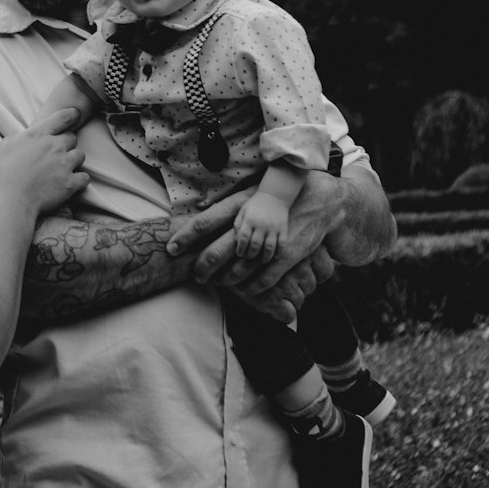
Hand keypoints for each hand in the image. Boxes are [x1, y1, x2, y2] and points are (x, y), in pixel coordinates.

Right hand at [0, 110, 88, 215]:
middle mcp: (55, 146)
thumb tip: (23, 137)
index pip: (62, 117)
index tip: (76, 114)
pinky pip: (85, 178)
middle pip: (72, 138)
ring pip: (81, 155)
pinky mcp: (70, 184)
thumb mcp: (3, 147)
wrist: (9, 200)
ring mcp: (64, 164)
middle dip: (67, 144)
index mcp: (39, 135)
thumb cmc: (1, 174)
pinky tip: (71, 183)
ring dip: (74, 160)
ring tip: (64, 168)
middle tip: (58, 154)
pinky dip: (80, 180)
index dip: (72, 114)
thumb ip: (17, 138)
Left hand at [168, 175, 344, 322]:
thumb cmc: (276, 199)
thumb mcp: (249, 197)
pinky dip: (252, 287)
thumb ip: (228, 211)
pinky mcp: (285, 253)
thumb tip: (198, 220)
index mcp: (239, 204)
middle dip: (203, 266)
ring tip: (217, 283)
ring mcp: (268, 238)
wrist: (317, 198)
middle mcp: (251, 221)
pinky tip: (244, 290)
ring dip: (226, 279)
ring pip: (239, 266)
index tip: (171, 249)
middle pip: (219, 248)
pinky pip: (264, 276)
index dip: (186, 236)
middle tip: (196, 276)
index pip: (205, 220)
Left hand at [233, 190, 289, 261]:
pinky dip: (279, 252)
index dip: (241, 249)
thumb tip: (237, 241)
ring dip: (265, 257)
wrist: (274, 195)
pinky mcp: (283, 229)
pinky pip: (282, 244)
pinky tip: (275, 257)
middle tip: (249, 257)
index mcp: (250, 219)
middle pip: (255, 245)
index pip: (243, 238)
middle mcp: (261, 224)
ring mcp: (273, 227)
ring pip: (269, 247)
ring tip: (261, 260)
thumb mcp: (243, 210)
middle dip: (251, 254)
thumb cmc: (256, 204)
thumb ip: (238, 225)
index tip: (240, 254)